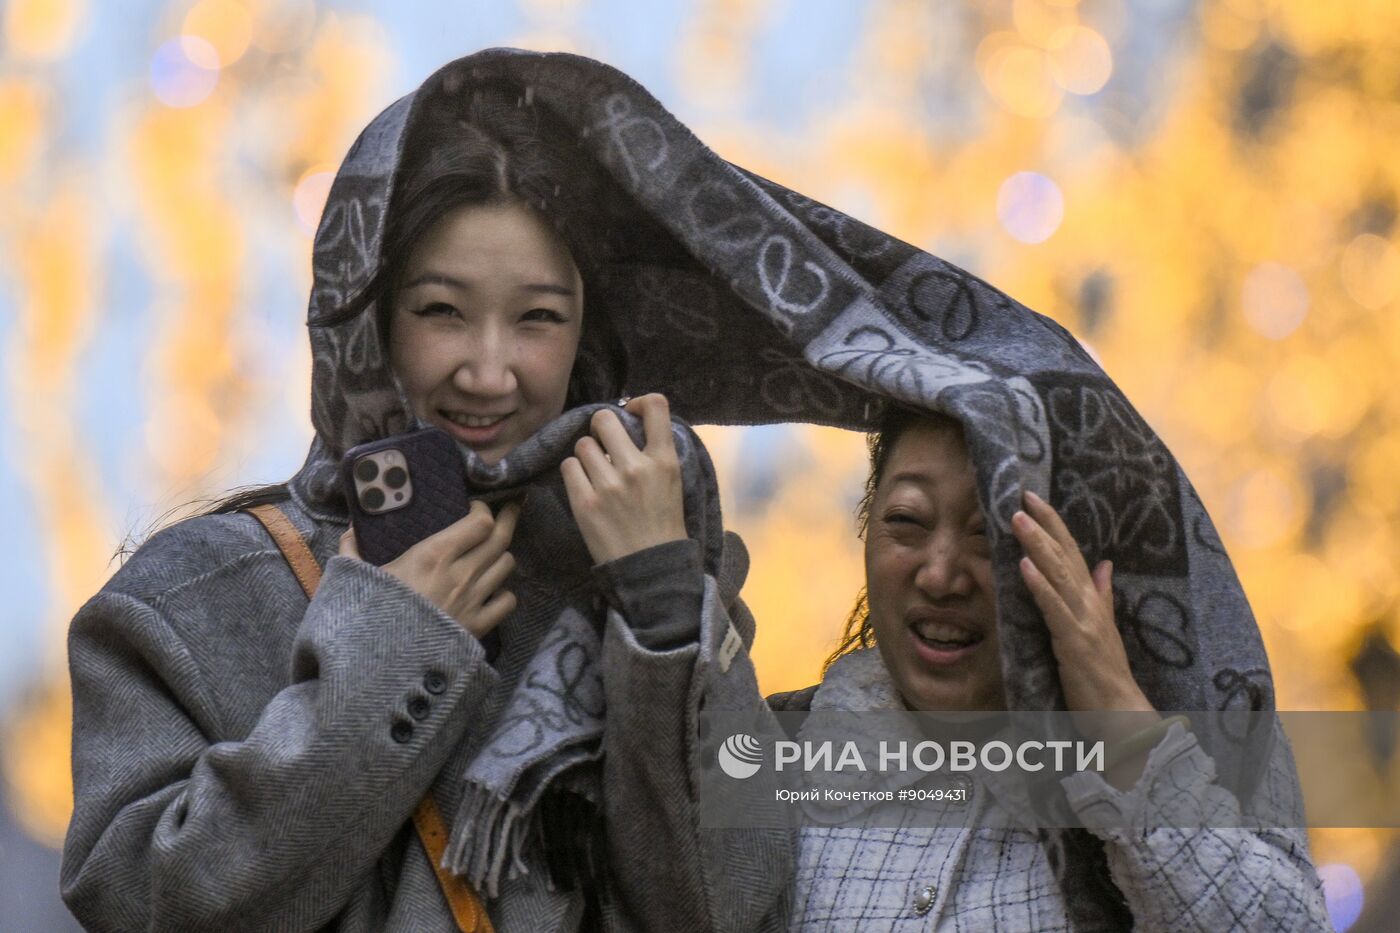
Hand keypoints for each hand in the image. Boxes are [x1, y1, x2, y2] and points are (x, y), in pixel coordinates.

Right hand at [339, 499, 518, 639]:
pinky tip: (492, 590)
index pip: (480, 522)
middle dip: (507, 518)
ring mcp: (473, 601)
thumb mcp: (355, 578)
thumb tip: (350, 530)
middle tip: (508, 508)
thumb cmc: (368, 615)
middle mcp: (460, 574)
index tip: (475, 506)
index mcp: (433, 555)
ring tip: (494, 552)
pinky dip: (503, 593)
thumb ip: (352, 550)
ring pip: (506, 566)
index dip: (483, 510)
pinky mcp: (478, 627)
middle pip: (501, 538)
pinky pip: (507, 602)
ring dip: (501, 556)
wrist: (379, 665)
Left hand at [561, 393, 687, 564]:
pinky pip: (568, 466)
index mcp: (665, 460)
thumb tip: (630, 423)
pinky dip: (575, 473)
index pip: (656, 406)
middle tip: (604, 444)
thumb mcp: (673, 482)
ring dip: (587, 454)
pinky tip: (585, 486)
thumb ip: (656, 453)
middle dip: (601, 428)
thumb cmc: (663, 524)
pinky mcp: (585, 502)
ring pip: (582, 444)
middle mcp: (636, 467)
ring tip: (596, 472)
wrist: (651, 569)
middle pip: (604, 419)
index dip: (638, 402)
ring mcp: (608, 485)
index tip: (631, 411)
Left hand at [1013, 490, 1154, 723]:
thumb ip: (1103, 595)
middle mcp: (1089, 603)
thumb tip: (1105, 565)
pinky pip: (1054, 608)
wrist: (1121, 711)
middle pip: (1065, 555)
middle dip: (1044, 525)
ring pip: (1059, 574)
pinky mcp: (1074, 640)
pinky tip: (1024, 566)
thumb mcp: (1103, 627)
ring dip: (1038, 545)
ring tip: (1018, 520)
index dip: (1054, 525)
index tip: (1034, 500)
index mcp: (1092, 599)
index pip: (1073, 553)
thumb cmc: (1106, 673)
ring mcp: (1083, 620)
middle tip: (1022, 497)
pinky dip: (1040, 585)